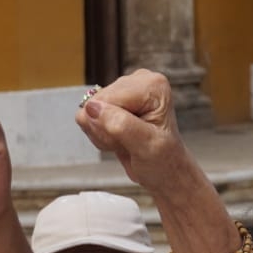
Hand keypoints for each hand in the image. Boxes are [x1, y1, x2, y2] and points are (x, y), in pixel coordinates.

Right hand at [74, 70, 191, 193]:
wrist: (165, 172)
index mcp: (152, 85)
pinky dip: (99, 133)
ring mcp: (124, 89)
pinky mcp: (113, 100)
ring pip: (88, 110)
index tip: (132, 140)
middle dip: (106, 130)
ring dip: (103, 134)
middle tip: (128, 143)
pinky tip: (118, 139)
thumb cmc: (163, 160)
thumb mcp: (146, 146)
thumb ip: (120, 125)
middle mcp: (138, 80)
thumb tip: (91, 107)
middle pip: (96, 103)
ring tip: (125, 142)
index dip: (111, 126)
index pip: (108, 99)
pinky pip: (87, 115)